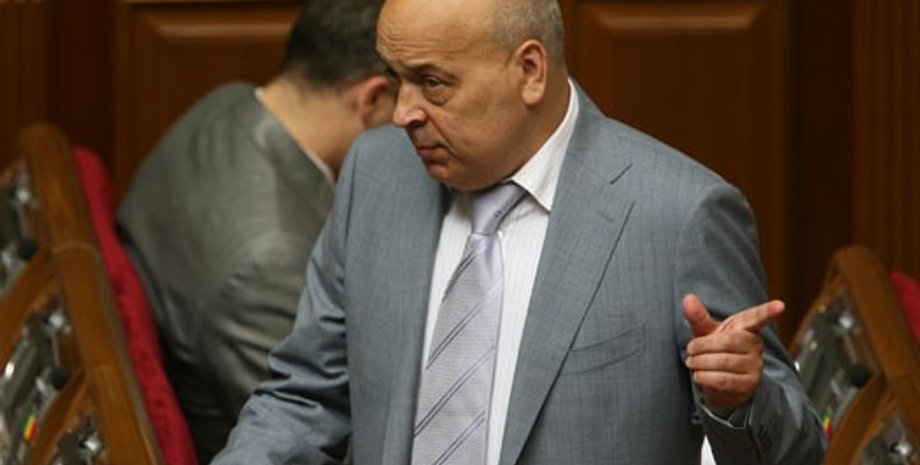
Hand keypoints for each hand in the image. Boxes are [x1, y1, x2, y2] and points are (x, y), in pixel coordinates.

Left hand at [683, 293, 783, 413]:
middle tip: (690, 350)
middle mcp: (756, 345)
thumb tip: (688, 298)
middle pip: (727, 342)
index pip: (757, 317)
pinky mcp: (750, 385)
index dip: (768, 311)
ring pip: (724, 362)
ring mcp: (755, 366)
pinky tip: (699, 375)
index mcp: (746, 327)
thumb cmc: (716, 351)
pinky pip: (723, 380)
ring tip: (692, 362)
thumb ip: (698, 316)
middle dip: (702, 346)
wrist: (719, 382)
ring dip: (700, 363)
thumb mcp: (706, 332)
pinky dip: (705, 377)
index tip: (780, 305)